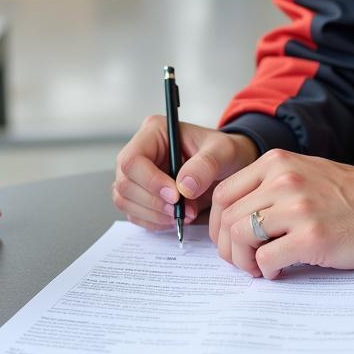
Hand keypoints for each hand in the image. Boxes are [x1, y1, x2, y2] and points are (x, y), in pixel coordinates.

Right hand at [113, 115, 257, 230]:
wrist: (229, 168)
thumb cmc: (224, 153)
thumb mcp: (224, 152)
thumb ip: (206, 165)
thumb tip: (184, 186)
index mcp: (155, 131)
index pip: (133, 159)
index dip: (150, 181)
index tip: (176, 197)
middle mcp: (140, 150)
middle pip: (125, 182)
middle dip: (154, 202)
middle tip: (185, 211)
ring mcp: (137, 173)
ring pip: (124, 200)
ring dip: (154, 215)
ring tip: (184, 215)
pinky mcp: (140, 193)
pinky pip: (134, 213)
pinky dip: (153, 222)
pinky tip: (175, 219)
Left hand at [208, 150, 353, 278]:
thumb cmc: (349, 195)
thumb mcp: (303, 173)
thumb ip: (269, 187)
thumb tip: (234, 217)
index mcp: (276, 163)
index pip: (223, 193)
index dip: (217, 223)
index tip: (227, 240)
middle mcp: (282, 180)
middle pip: (227, 217)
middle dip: (227, 247)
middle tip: (241, 261)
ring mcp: (297, 207)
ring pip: (240, 236)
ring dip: (243, 260)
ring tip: (258, 267)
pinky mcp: (311, 237)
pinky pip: (266, 258)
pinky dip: (265, 270)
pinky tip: (279, 270)